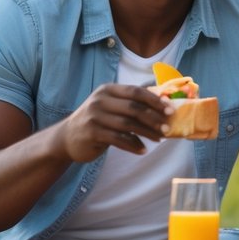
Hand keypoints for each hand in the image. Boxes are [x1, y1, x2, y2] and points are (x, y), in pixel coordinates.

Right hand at [57, 83, 173, 162]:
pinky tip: (143, 150)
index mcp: (108, 90)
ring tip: (158, 139)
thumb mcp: (111, 106)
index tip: (170, 110)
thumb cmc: (98, 120)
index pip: (136, 91)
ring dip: (146, 133)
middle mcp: (100, 100)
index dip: (155, 100)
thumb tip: (163, 103)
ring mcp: (94, 116)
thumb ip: (131, 103)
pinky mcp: (91, 133)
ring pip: (127, 124)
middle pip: (133, 108)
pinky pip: (118, 139)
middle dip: (153, 118)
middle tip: (167, 128)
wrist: (68, 137)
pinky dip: (133, 145)